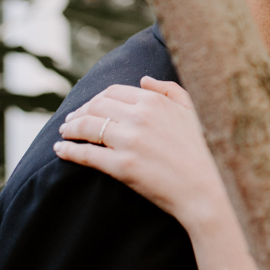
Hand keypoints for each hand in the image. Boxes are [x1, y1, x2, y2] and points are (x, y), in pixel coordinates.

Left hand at [54, 77, 228, 227]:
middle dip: (79, 112)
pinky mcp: (122, 167)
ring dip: (70, 129)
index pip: (114, 92)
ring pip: (87, 127)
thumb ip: (169, 90)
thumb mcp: (193, 111)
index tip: (90, 107)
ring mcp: (129, 141)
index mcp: (155, 102)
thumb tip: (143, 80)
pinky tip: (60, 150)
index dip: (98, 98)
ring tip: (63, 133)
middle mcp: (139, 117)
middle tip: (70, 121)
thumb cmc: (205, 151)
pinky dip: (69, 150)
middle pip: (96, 107)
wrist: (209, 189)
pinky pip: (87, 154)